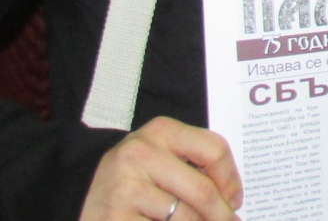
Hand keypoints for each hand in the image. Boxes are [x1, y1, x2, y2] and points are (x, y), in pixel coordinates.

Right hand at [81, 117, 242, 220]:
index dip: (231, 179)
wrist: (74, 191)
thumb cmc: (131, 177)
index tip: (235, 200)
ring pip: (185, 217)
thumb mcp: (159, 156)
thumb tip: (230, 198)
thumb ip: (191, 166)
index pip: (213, 150)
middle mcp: (141, 154)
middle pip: (202, 190)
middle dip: (221, 215)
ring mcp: (125, 187)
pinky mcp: (114, 217)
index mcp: (160, 131)